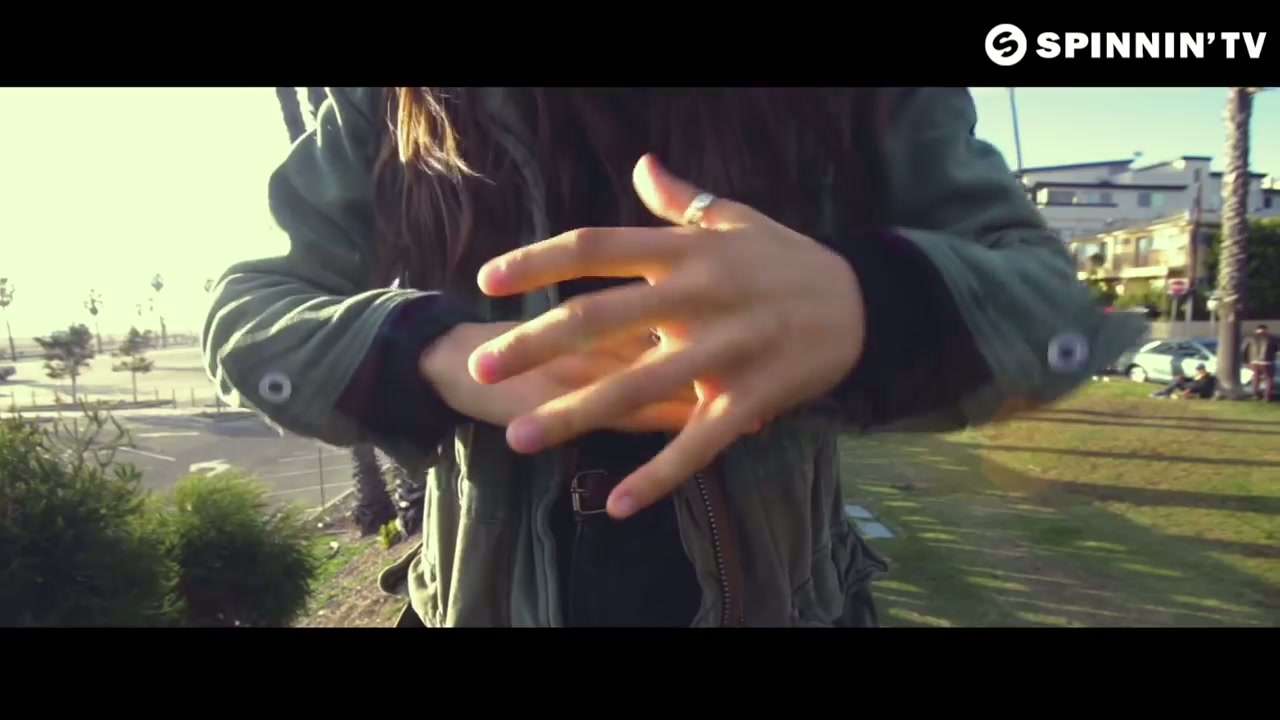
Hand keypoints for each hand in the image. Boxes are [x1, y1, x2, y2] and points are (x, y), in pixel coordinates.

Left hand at [468, 154, 866, 517]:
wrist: (864, 304)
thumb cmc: (788, 259)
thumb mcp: (737, 219)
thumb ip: (680, 200)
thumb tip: (640, 162)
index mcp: (686, 251)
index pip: (597, 248)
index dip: (539, 260)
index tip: (488, 278)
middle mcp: (697, 297)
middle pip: (600, 318)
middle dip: (535, 343)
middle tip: (482, 368)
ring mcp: (723, 351)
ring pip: (638, 387)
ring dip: (575, 415)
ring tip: (520, 439)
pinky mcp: (750, 398)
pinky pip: (698, 443)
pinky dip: (659, 476)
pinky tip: (618, 504)